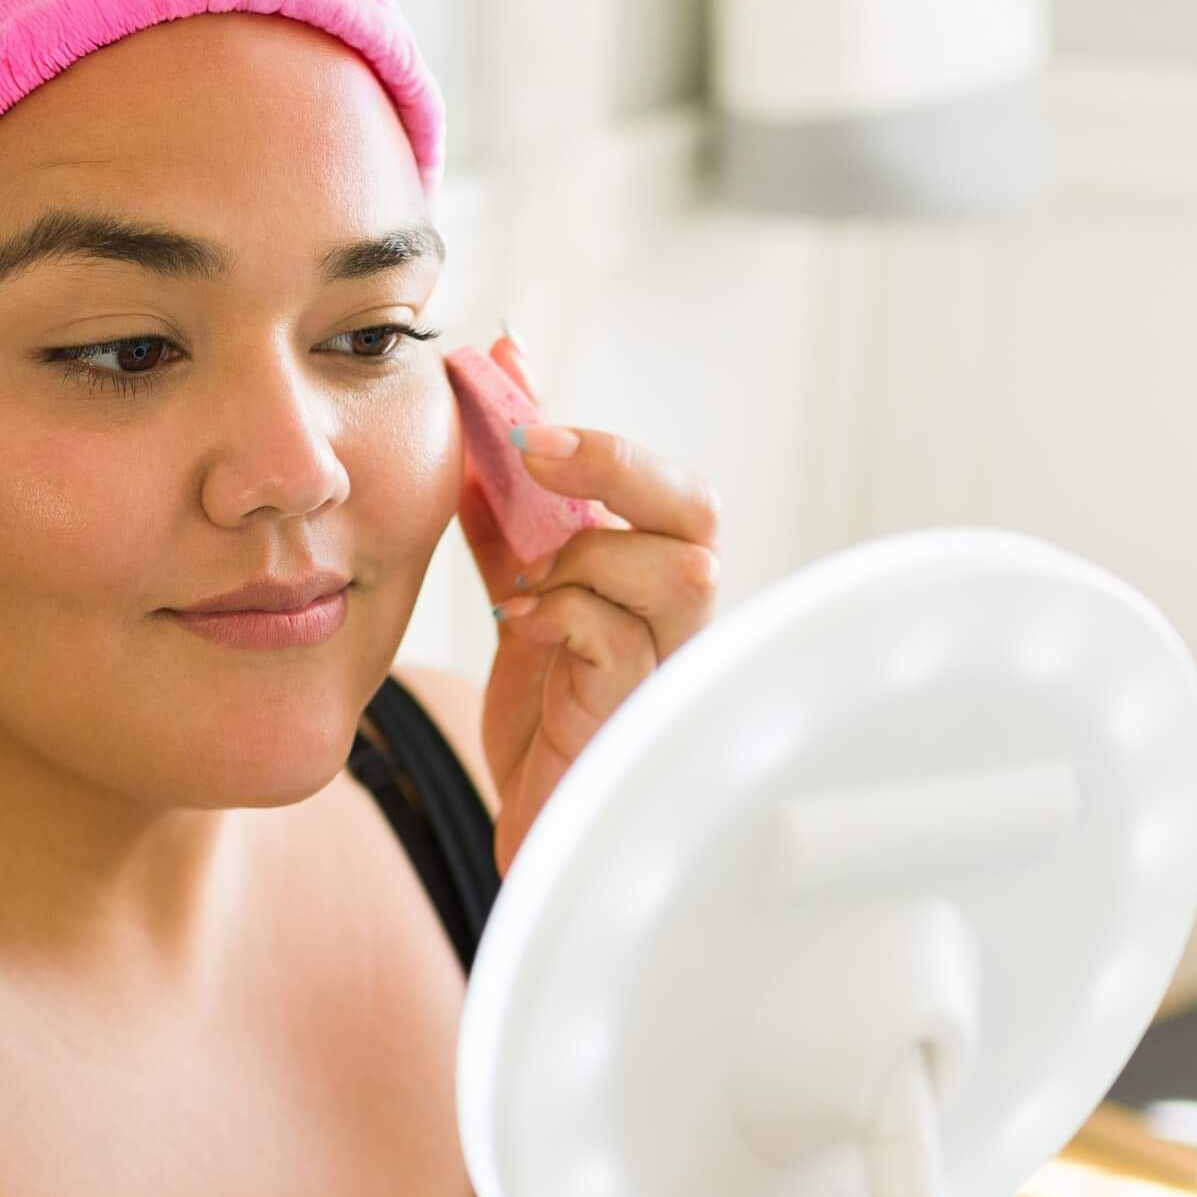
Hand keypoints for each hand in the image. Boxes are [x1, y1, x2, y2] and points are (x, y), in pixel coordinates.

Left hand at [456, 333, 721, 878]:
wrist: (534, 818)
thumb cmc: (546, 708)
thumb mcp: (521, 586)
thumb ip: (512, 499)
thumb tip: (499, 378)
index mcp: (659, 578)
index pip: (668, 488)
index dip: (599, 438)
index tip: (517, 397)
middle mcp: (682, 617)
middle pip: (697, 510)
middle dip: (617, 465)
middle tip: (538, 448)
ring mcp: (670, 665)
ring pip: (676, 568)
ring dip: (586, 557)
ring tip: (529, 586)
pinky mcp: (638, 715)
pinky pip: (617, 637)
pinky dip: (562, 614)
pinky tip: (520, 628)